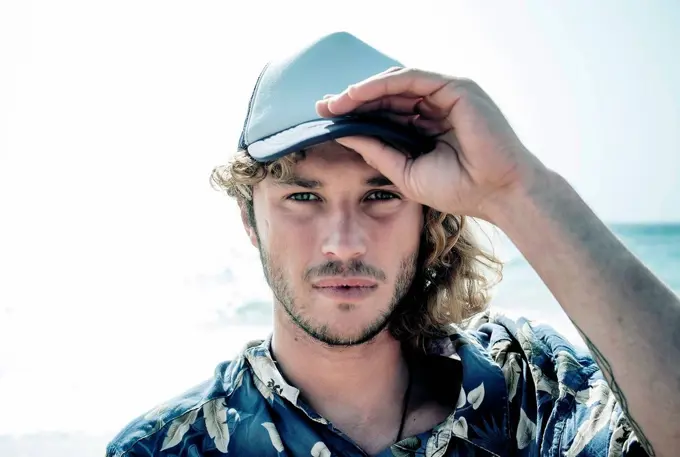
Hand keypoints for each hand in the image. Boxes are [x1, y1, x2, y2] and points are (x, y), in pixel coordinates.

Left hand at [315, 67, 545, 220]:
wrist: (498, 194)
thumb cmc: (460, 188)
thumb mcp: (405, 171)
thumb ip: (377, 151)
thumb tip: (344, 135)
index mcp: (427, 127)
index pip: (386, 113)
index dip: (356, 114)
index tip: (326, 120)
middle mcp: (435, 108)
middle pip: (387, 96)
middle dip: (353, 100)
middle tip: (322, 108)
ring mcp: (446, 95)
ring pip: (396, 84)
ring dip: (362, 91)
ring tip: (335, 103)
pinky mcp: (456, 88)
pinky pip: (411, 79)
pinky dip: (382, 84)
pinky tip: (357, 94)